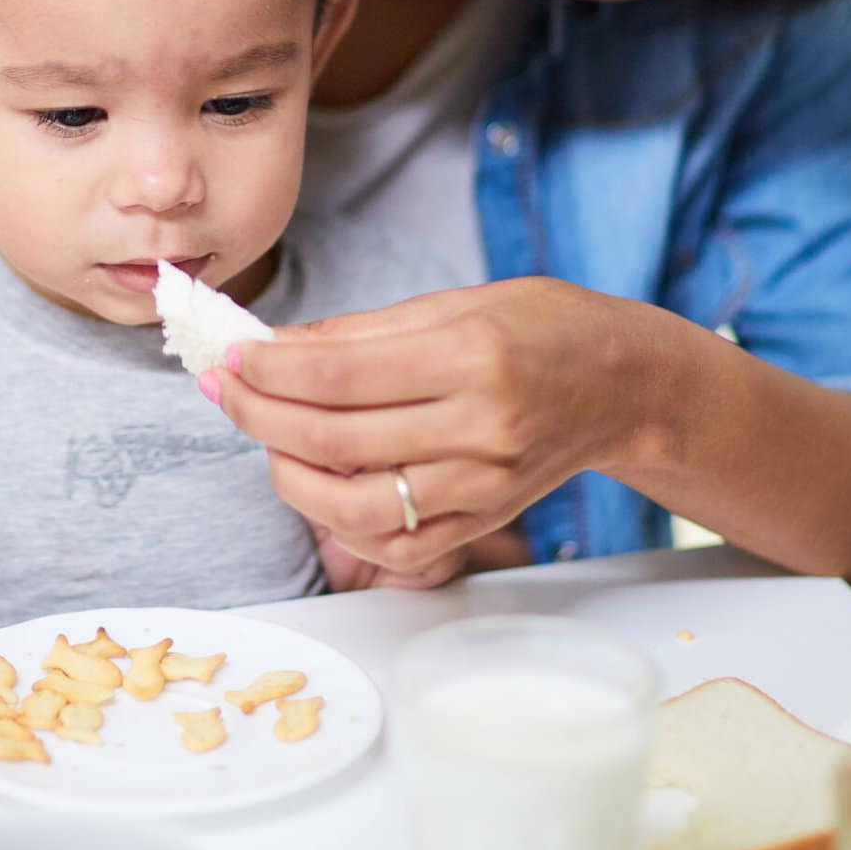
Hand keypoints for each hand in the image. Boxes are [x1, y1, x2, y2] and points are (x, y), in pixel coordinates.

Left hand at [215, 280, 641, 578]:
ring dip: (290, 477)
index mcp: (471, 356)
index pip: (339, 376)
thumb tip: (271, 346)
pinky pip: (393, 546)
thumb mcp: (454, 303)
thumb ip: (358, 333)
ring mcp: (483, 486)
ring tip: (267, 439)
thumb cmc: (541, 328)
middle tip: (227, 389)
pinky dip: (339, 525)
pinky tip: (318, 485)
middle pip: (336, 441)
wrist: (623, 383)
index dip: (269, 369)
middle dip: (260, 416)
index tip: (231, 354)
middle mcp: (480, 427)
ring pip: (356, 507)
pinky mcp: (483, 523)